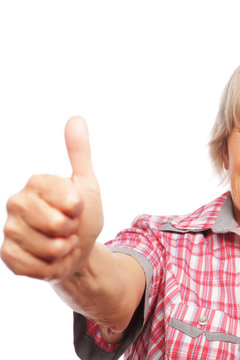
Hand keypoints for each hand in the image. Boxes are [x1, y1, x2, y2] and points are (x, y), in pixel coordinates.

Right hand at [2, 116, 103, 280]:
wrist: (78, 251)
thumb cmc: (83, 216)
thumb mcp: (87, 183)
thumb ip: (79, 153)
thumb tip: (76, 118)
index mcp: (36, 183)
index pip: (66, 197)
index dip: (78, 208)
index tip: (77, 207)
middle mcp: (16, 203)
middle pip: (56, 223)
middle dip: (72, 230)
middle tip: (69, 228)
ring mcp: (10, 229)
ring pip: (47, 246)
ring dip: (63, 250)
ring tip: (62, 243)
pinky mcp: (7, 255)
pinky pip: (34, 266)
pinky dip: (50, 266)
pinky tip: (51, 258)